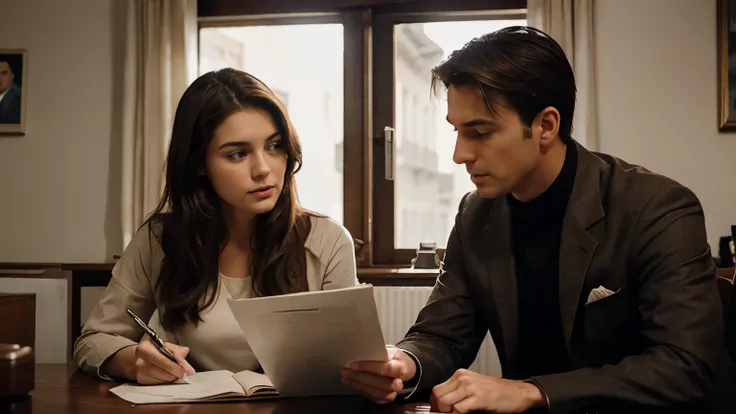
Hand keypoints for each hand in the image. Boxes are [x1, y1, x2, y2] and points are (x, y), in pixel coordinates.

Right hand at [132, 335, 195, 384]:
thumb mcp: (167, 345)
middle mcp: (140, 361)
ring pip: (163, 381)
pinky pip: (159, 384)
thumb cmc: (156, 349)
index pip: (165, 361)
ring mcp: (139, 372)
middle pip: (165, 373)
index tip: (189, 371)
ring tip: (172, 371)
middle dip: (176, 373)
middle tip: (181, 371)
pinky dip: (165, 381)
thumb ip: (177, 351)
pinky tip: (164, 375)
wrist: (141, 356)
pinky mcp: (141, 381)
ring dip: (171, 378)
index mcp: (145, 349)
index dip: (178, 367)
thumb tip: (184, 361)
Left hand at [341, 345, 416, 403]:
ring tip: (346, 377)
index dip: (369, 367)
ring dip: (358, 385)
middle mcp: (398, 383)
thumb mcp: (391, 351)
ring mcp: (392, 393)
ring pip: (376, 392)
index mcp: (401, 368)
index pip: (385, 368)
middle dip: (360, 377)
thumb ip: (380, 352)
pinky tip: (351, 382)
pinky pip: (372, 397)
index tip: (353, 364)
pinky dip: (360, 390)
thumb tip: (362, 352)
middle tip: (345, 371)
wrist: (403, 368)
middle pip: (380, 383)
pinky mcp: (385, 399)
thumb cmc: (394, 358)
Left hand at [431, 369, 545, 412]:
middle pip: (437, 395)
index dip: (436, 404)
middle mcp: (463, 378)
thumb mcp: (475, 387)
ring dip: (448, 413)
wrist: (519, 393)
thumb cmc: (498, 392)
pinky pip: (458, 410)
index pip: (437, 389)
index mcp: (461, 374)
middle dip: (439, 409)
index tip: (439, 412)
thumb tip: (442, 405)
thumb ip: (458, 392)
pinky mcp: (478, 398)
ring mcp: (470, 387)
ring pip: (444, 402)